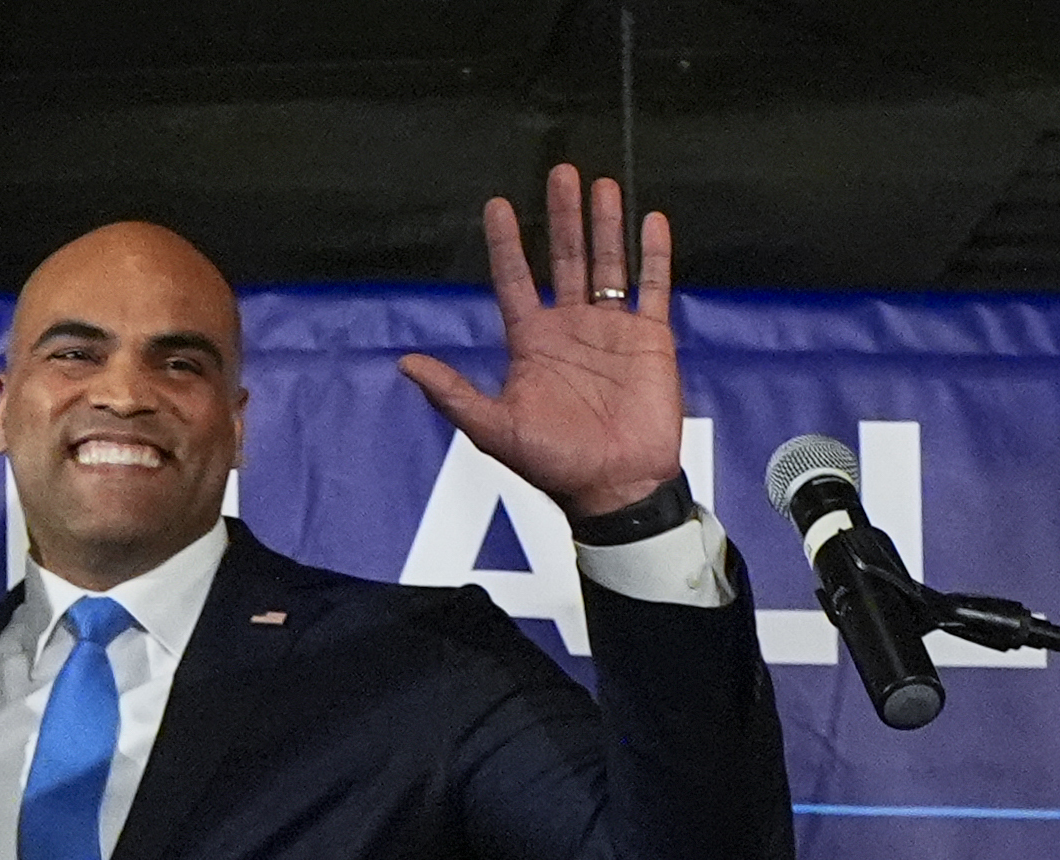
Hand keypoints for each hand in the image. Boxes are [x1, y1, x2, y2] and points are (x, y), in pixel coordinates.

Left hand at [396, 166, 682, 520]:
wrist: (617, 487)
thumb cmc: (557, 464)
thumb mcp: (495, 430)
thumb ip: (454, 395)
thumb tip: (405, 365)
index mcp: (533, 342)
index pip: (515, 280)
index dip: (507, 244)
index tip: (498, 206)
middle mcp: (571, 327)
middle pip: (565, 257)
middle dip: (561, 215)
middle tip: (559, 172)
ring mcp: (611, 329)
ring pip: (606, 262)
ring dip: (603, 223)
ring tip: (599, 183)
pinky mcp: (649, 338)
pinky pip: (652, 287)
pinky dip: (653, 255)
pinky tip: (650, 220)